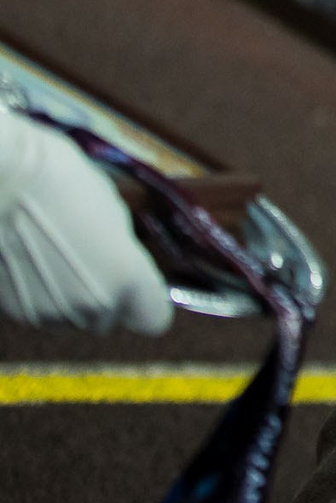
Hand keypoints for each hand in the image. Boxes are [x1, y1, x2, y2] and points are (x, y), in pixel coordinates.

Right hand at [0, 112, 170, 335]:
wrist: (2, 183)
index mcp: (126, 276)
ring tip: (58, 261)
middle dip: (106, 299)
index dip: (146, 302)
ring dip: (72, 300)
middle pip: (108, 320)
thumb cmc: (64, 183)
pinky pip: (42, 312)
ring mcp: (51, 312)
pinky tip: (33, 265)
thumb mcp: (113, 210)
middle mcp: (92, 305)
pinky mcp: (17, 311)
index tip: (138, 284)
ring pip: (73, 319)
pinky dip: (42, 296)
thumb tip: (120, 259)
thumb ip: (122, 250)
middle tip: (91, 264)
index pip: (152, 318)